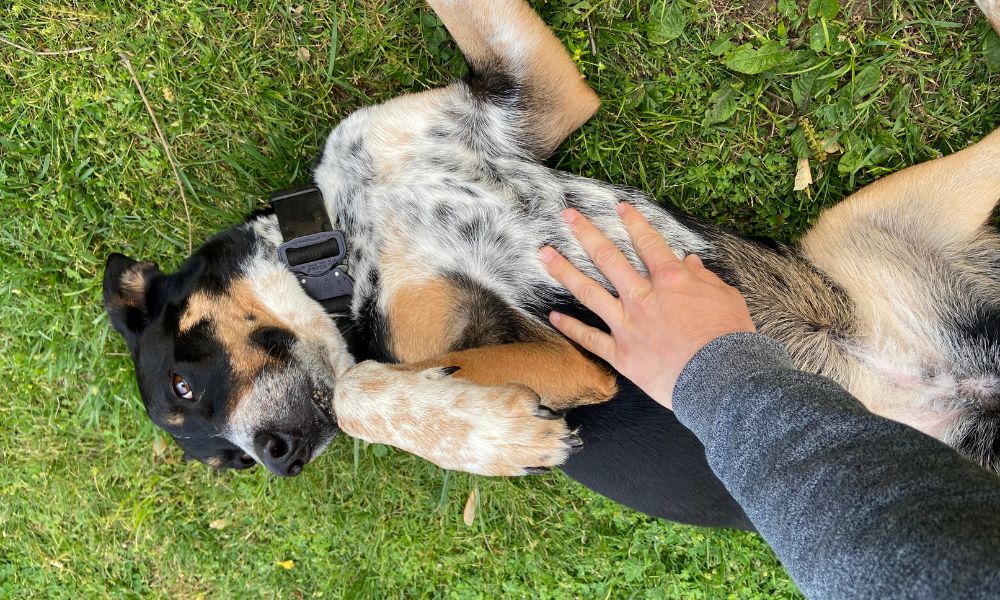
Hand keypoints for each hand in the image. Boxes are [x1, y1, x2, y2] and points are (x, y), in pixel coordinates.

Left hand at [539, 203, 755, 409]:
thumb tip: (691, 261)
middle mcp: (642, 297)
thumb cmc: (728, 338)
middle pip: (608, 258)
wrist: (719, 378)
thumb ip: (704, 278)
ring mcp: (627, 325)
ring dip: (564, 271)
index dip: (633, 221)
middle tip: (567, 215)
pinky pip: (590, 338)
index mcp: (670, 280)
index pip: (648, 242)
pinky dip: (571, 327)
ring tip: (544, 254)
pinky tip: (553, 316)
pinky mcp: (621, 354)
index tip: (618, 206)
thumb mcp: (725, 298)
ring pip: (589, 292)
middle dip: (586, 233)